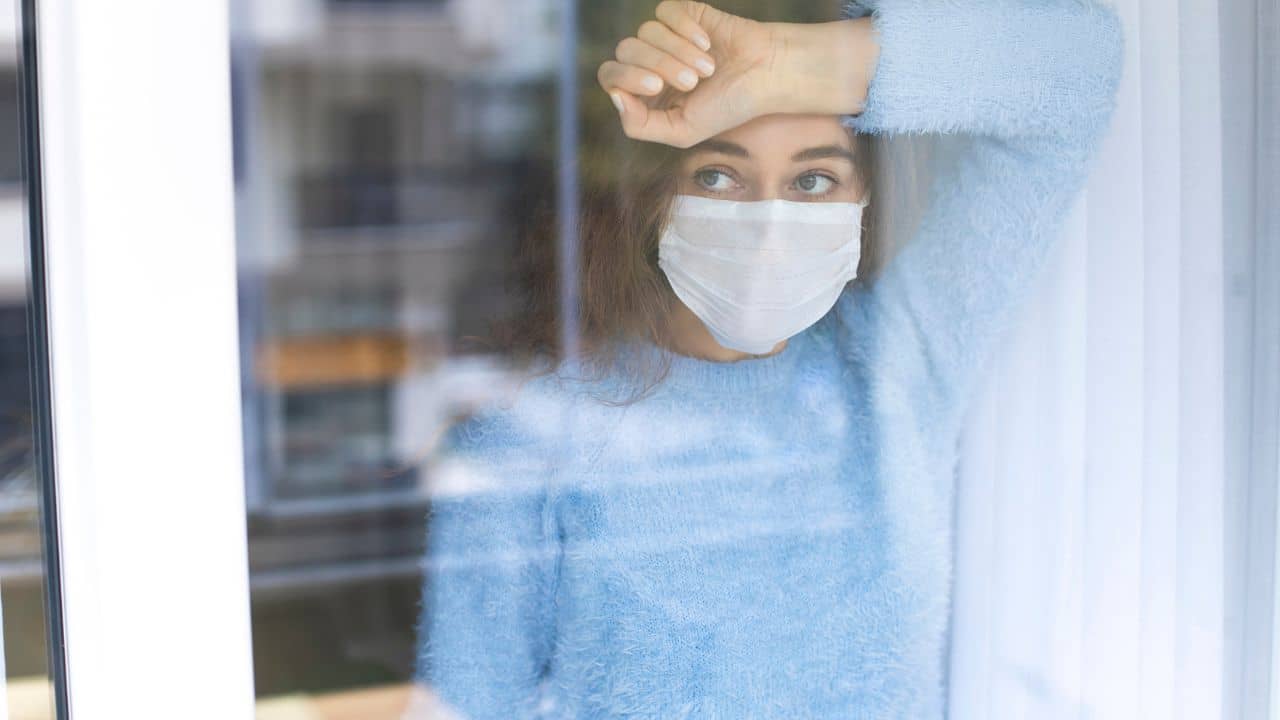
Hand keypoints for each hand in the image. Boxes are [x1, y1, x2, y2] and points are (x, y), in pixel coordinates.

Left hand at [596, 1, 878, 148]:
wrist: (765, 74)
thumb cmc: (728, 106)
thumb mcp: (683, 131)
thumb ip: (640, 125)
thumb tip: (614, 98)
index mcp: (644, 92)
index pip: (610, 75)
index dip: (626, 78)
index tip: (656, 85)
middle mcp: (650, 61)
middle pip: (626, 51)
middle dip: (659, 65)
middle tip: (691, 82)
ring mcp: (666, 35)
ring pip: (646, 31)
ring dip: (679, 51)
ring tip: (708, 68)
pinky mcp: (684, 13)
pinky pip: (666, 12)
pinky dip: (687, 29)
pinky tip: (709, 43)